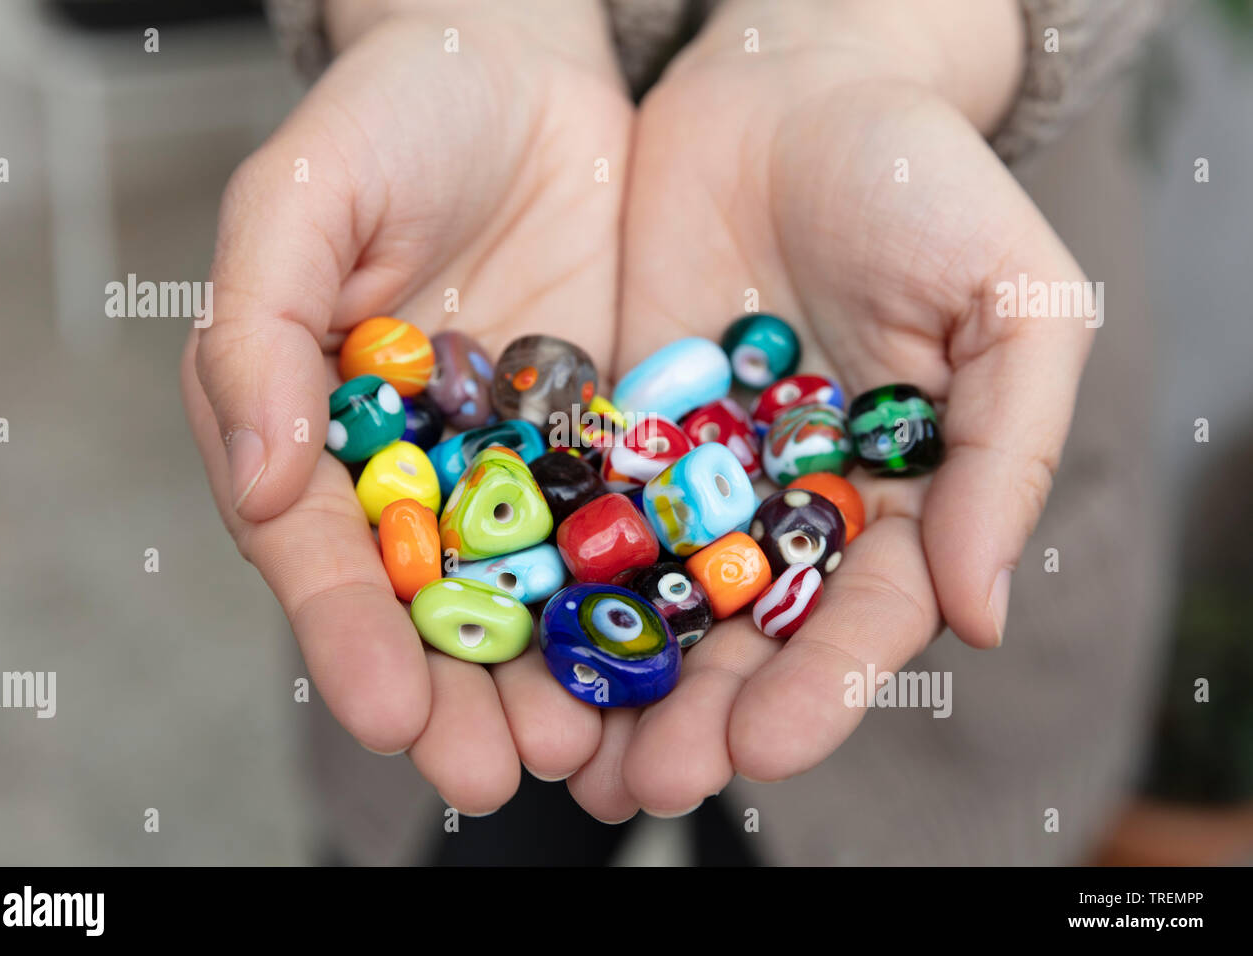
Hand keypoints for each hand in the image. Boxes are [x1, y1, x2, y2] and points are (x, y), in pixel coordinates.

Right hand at [181, 0, 630, 813]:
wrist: (515, 67)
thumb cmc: (390, 119)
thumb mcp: (302, 202)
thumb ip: (260, 331)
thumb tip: (249, 473)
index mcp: (320, 431)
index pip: (322, 552)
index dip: (346, 634)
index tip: (383, 710)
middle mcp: (418, 468)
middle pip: (431, 604)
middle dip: (461, 694)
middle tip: (497, 774)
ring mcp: (518, 463)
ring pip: (534, 590)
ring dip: (558, 677)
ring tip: (589, 752)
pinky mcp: (610, 440)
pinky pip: (628, 527)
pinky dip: (647, 598)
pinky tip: (673, 662)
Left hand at [568, 0, 1095, 819]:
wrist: (796, 88)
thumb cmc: (925, 184)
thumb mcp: (1009, 302)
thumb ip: (1008, 455)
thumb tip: (982, 614)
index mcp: (897, 499)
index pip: (860, 618)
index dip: (817, 687)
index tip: (760, 747)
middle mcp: (791, 507)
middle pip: (746, 635)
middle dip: (700, 714)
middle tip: (646, 784)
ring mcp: (698, 474)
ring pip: (655, 597)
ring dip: (616, 681)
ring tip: (568, 761)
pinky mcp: (616, 428)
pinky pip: (583, 513)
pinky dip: (552, 581)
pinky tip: (516, 644)